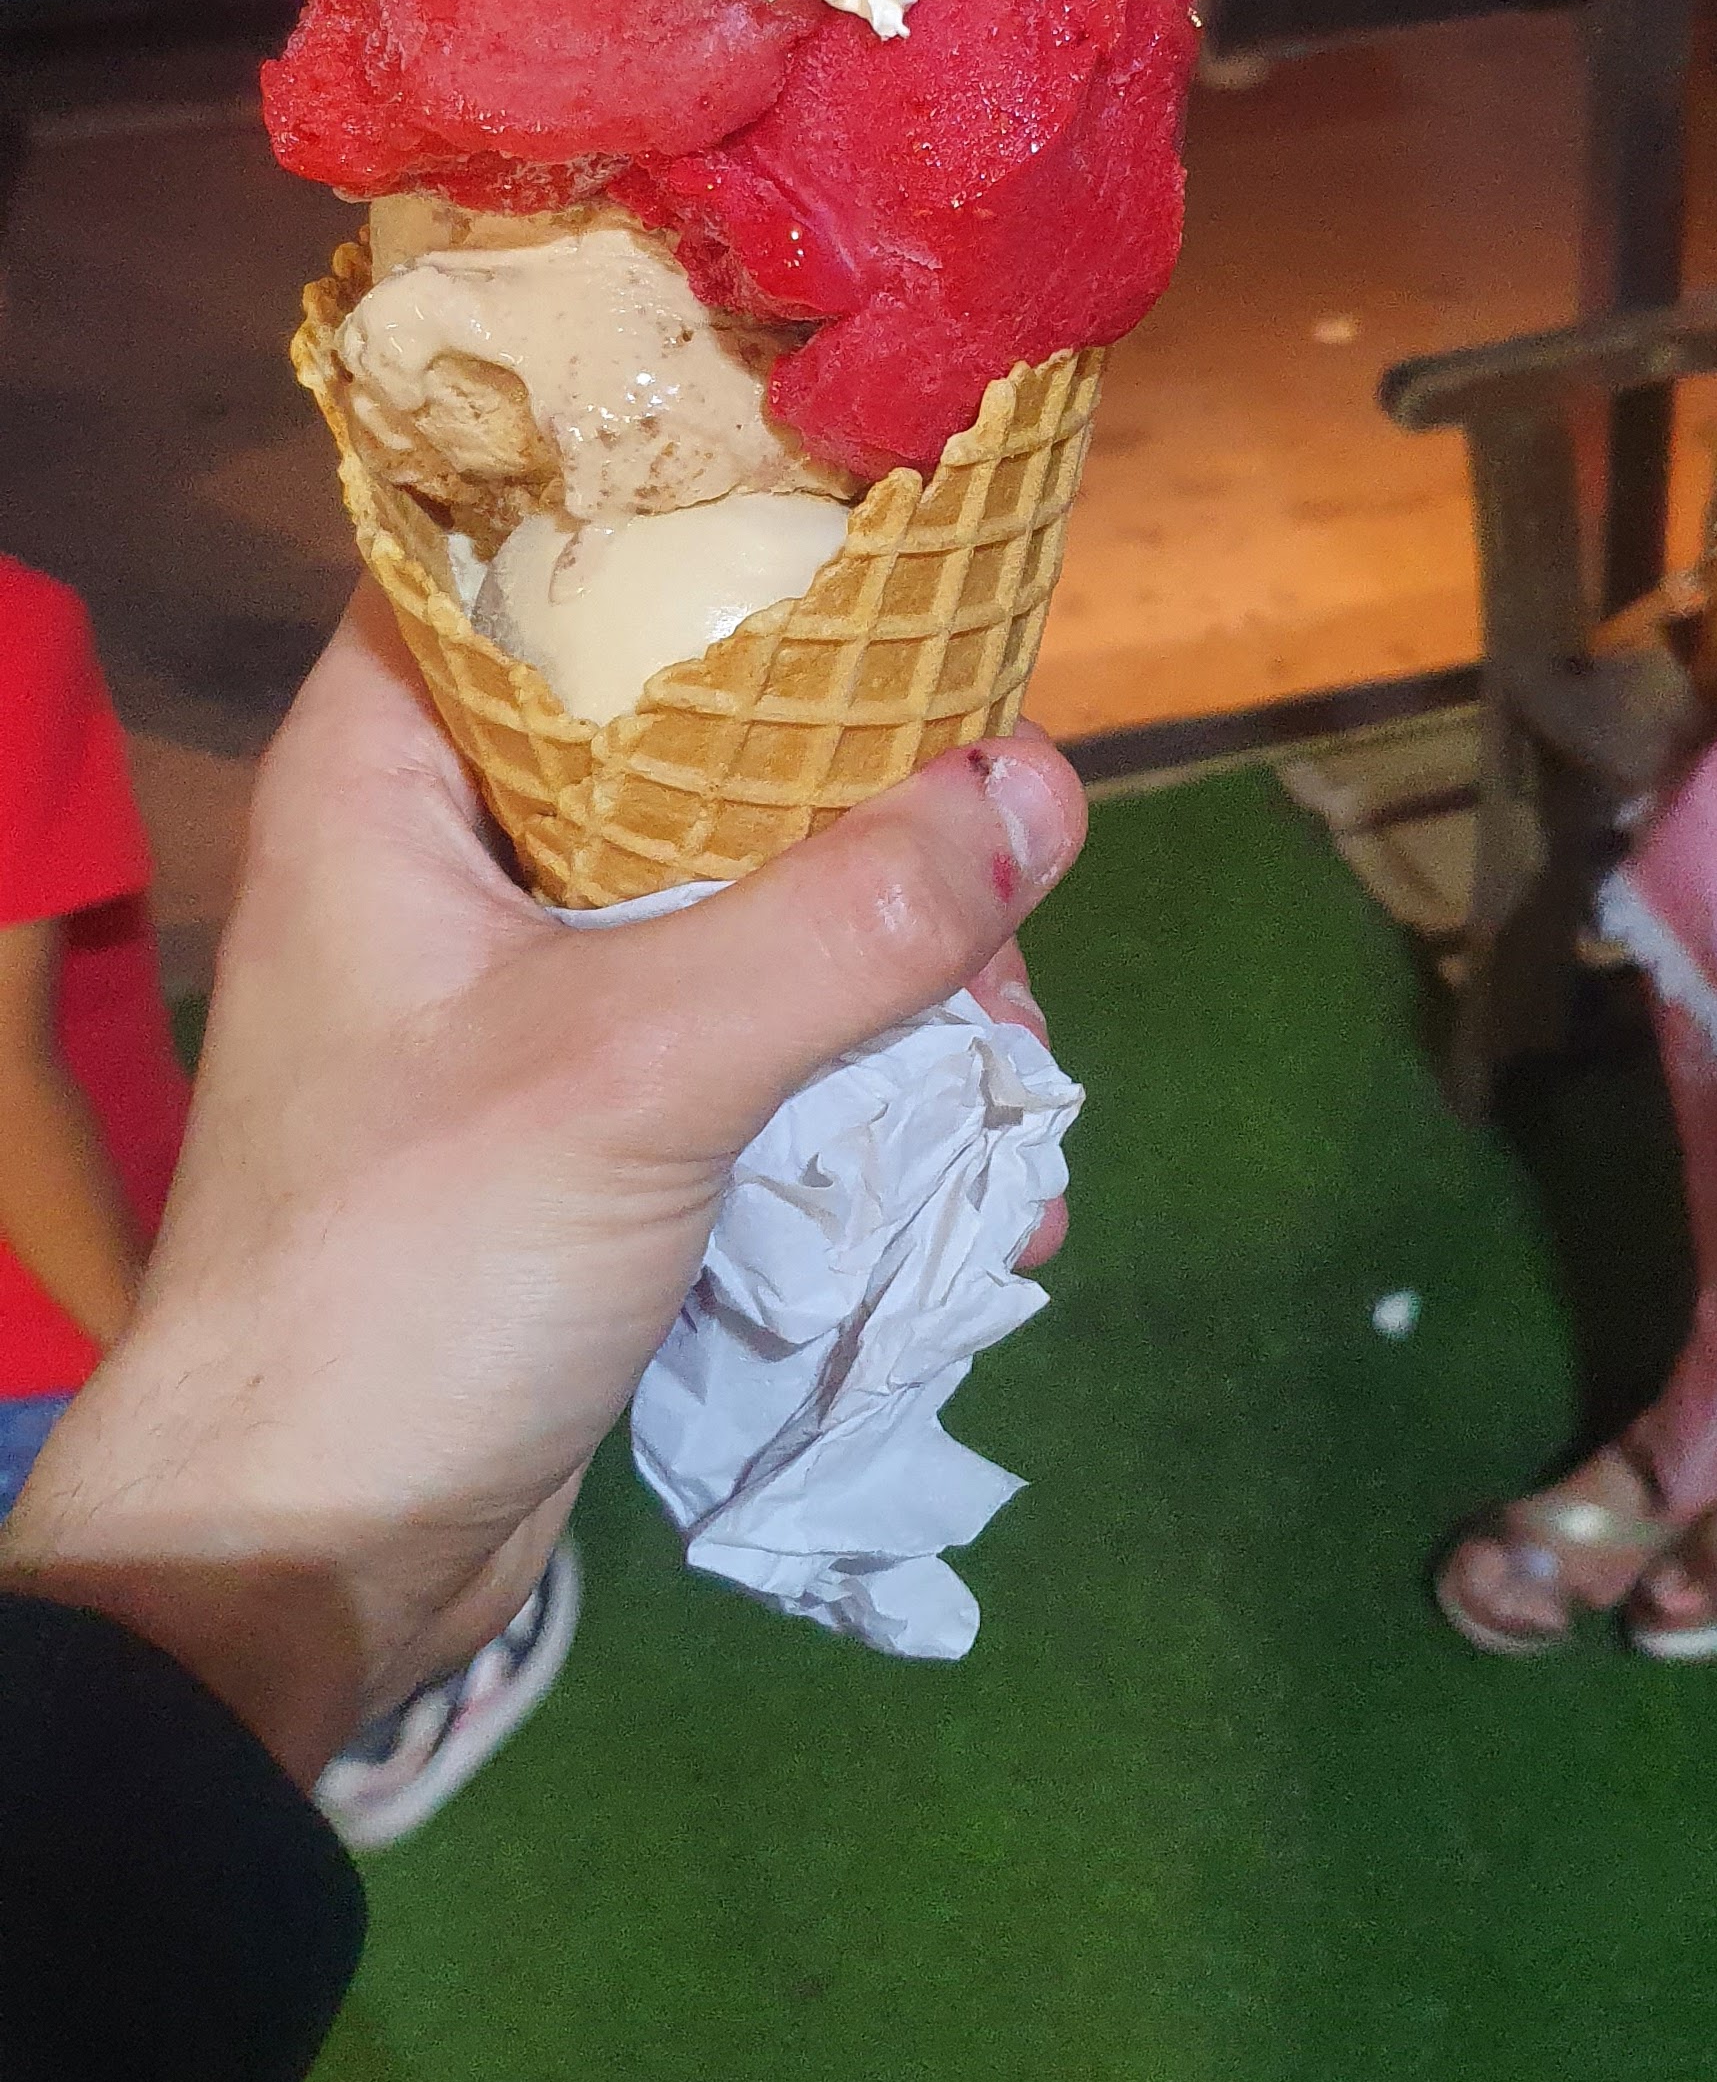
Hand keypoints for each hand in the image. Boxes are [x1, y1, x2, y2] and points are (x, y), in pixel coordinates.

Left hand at [0, 587, 1083, 1787]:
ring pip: (749, 893)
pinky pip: (753, 1030)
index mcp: (391, 767)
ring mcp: (522, 982)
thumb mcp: (640, 1071)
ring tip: (1013, 1068)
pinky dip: (861, 1081)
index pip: (536, 558)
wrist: (306, 1554)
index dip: (703, 527)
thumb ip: (845, 922)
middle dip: (871, 806)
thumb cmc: (410, 1269)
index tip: (890, 540)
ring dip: (895, 972)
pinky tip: (976, 1170)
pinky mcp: (587, 1105)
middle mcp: (449, 846)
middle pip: (692, 735)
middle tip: (1005, 873)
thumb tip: (1046, 780)